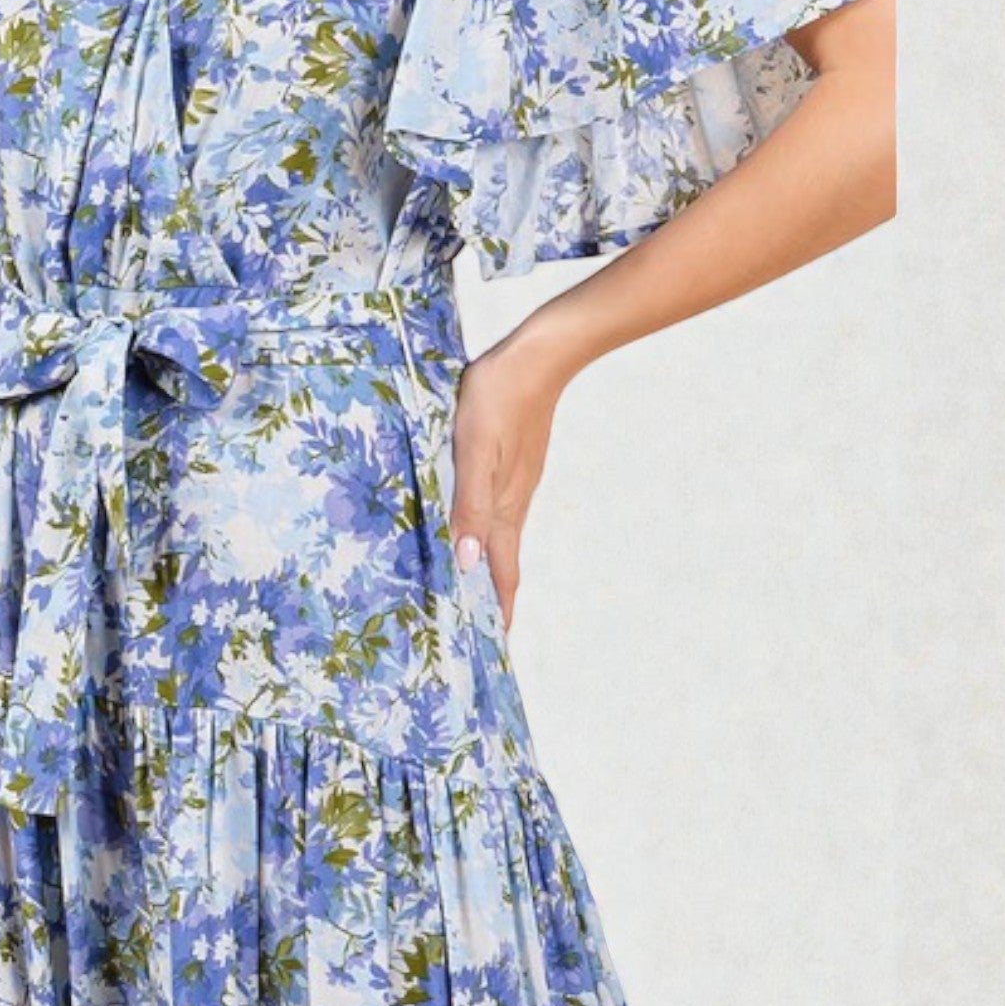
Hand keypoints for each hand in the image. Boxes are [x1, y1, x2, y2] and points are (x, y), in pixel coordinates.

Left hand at [447, 329, 567, 634]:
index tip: (495, 648)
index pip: (502, 572)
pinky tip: (474, 528)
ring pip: (500, 535)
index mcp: (504, 505)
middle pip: (503, 561)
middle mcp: (514, 500)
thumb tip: (465, 563)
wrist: (539, 357)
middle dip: (491, 598)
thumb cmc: (499, 398)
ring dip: (488, 566)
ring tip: (470, 589)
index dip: (498, 610)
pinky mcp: (515, 462)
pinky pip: (498, 510)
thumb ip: (469, 505)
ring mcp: (518, 481)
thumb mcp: (473, 450)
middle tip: (476, 630)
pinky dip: (486, 533)